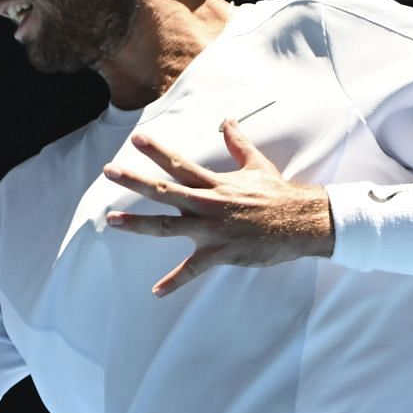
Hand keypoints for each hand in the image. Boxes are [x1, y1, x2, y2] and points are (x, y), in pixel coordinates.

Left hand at [102, 117, 332, 295]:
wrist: (303, 222)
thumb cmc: (279, 194)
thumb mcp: (258, 164)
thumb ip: (237, 144)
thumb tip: (228, 121)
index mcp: (215, 184)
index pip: (180, 164)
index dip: (157, 151)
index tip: (136, 139)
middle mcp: (208, 204)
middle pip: (164, 190)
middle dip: (135, 181)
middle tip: (109, 171)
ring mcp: (212, 229)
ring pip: (167, 226)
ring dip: (137, 224)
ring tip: (112, 220)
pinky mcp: (220, 253)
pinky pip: (192, 270)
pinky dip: (174, 282)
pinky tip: (156, 292)